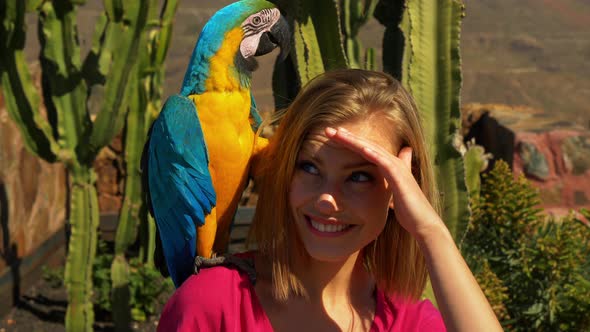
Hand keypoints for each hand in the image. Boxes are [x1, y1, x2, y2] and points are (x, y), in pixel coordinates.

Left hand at [324, 126, 443, 239]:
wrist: (423, 222)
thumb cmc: (408, 211)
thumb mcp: (392, 195)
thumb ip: (387, 186)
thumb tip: (382, 186)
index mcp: (390, 166)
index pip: (366, 150)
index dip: (350, 142)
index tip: (334, 137)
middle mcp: (394, 163)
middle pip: (367, 145)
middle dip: (348, 137)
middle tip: (329, 130)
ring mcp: (398, 169)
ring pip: (372, 149)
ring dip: (355, 141)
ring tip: (338, 133)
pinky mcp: (400, 178)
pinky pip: (384, 163)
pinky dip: (373, 154)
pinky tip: (362, 148)